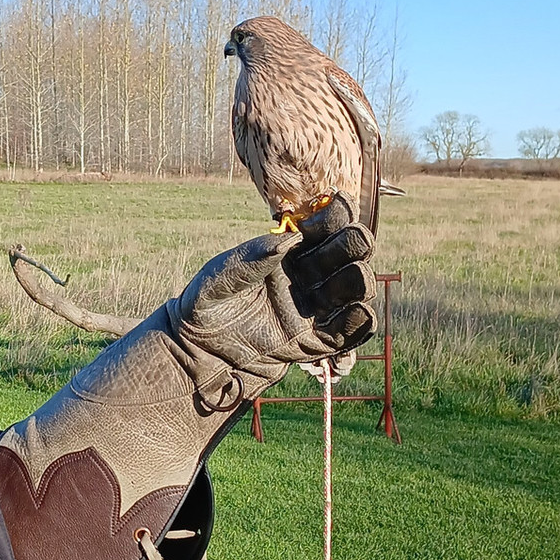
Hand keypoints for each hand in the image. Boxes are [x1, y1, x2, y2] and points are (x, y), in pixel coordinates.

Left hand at [171, 192, 375, 380]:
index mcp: (285, 252)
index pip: (320, 227)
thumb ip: (250, 258)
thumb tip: (288, 239)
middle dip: (354, 243)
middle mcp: (304, 277)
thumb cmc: (204, 306)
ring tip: (356, 276)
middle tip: (351, 241)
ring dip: (360, 280)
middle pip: (345, 254)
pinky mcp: (313, 343)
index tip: (335, 207)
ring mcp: (311, 309)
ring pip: (352, 289)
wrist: (198, 353)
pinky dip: (360, 322)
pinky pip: (346, 332)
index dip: (335, 214)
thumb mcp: (219, 278)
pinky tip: (360, 312)